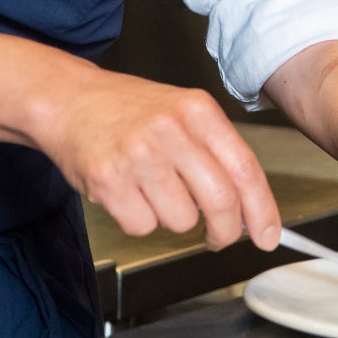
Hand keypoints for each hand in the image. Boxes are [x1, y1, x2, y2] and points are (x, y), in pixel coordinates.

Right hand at [32, 64, 281, 252]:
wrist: (69, 100)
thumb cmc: (129, 111)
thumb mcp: (182, 113)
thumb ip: (217, 153)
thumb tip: (250, 208)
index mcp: (198, 110)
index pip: (245, 168)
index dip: (263, 210)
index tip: (268, 235)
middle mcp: (170, 129)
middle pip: (220, 201)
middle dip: (225, 231)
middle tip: (218, 237)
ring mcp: (138, 154)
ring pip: (181, 220)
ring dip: (173, 219)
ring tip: (153, 189)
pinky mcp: (108, 179)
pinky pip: (143, 227)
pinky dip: (139, 220)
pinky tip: (128, 192)